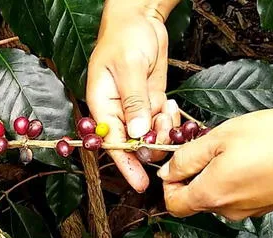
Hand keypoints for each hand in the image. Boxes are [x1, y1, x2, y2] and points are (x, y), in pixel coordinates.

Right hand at [86, 2, 177, 191]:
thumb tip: (138, 133)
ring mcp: (134, 108)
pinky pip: (160, 123)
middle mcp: (116, 112)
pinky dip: (169, 122)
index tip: (139, 183)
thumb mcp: (128, 67)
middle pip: (132, 145)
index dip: (125, 165)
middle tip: (166, 137)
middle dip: (150, 146)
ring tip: (168, 114)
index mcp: (101, 106)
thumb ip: (134, 101)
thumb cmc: (124, 37)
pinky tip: (171, 109)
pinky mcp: (149, 102)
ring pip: (149, 136)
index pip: (111, 143)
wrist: (139, 17)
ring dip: (163, 133)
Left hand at [158, 109, 272, 220]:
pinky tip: (250, 156)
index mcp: (210, 195)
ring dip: (216, 174)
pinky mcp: (266, 204)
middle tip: (204, 148)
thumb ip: (187, 157)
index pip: (173, 204)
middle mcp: (228, 210)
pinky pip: (240, 193)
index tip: (176, 163)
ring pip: (219, 195)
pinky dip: (237, 177)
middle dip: (193, 175)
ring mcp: (249, 209)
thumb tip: (167, 171)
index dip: (169, 184)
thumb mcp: (220, 138)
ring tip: (231, 148)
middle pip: (195, 200)